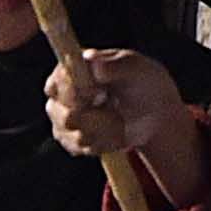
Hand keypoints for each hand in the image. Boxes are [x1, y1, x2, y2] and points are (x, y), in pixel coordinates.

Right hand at [43, 48, 196, 175]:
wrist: (153, 112)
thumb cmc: (142, 82)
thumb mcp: (135, 68)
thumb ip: (114, 65)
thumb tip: (93, 62)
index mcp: (74, 66)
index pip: (57, 82)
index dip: (74, 93)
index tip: (99, 95)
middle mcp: (63, 91)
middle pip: (60, 113)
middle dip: (92, 117)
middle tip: (112, 105)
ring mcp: (63, 116)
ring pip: (72, 135)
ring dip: (102, 131)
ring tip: (118, 119)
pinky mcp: (69, 137)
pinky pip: (78, 148)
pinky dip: (101, 143)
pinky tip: (113, 131)